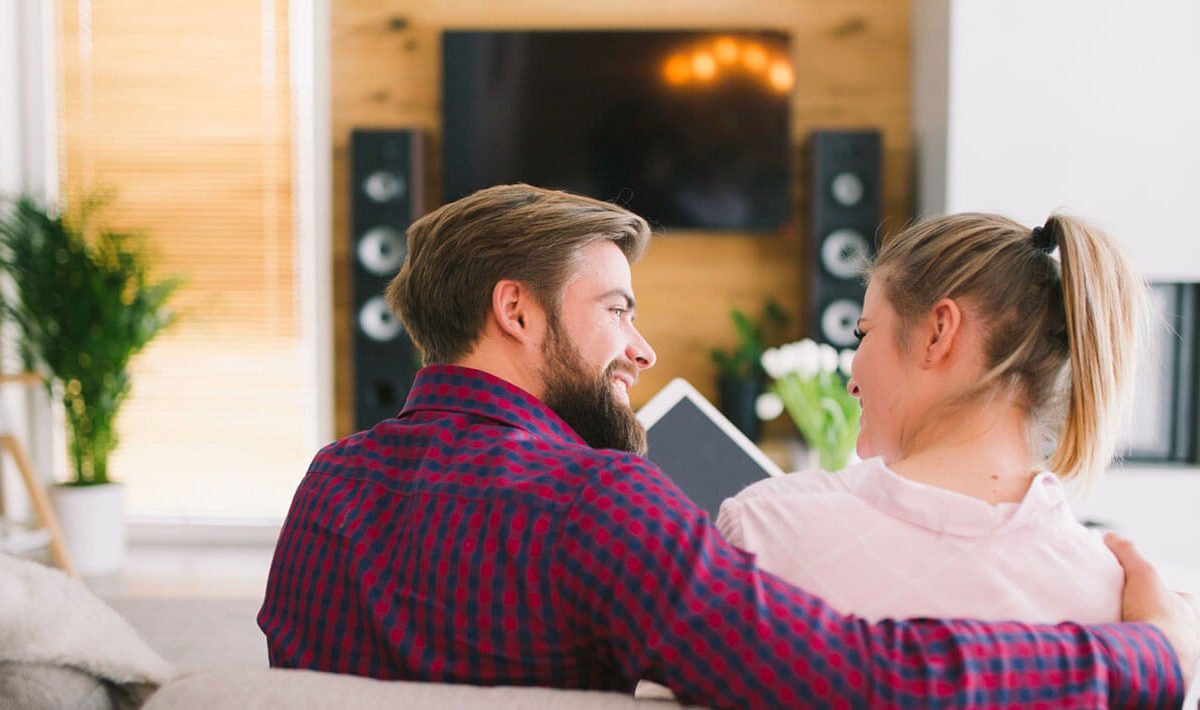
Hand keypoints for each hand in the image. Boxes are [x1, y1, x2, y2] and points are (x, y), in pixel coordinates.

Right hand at [1105, 532, 1198, 677]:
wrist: (1154, 658)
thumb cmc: (1156, 614)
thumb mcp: (1142, 573)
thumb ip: (1128, 553)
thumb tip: (1111, 536)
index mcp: (1188, 611)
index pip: (1180, 598)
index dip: (1161, 592)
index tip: (1142, 591)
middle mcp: (1189, 634)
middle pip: (1170, 622)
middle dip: (1152, 618)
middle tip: (1128, 613)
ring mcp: (1178, 655)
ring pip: (1161, 644)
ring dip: (1143, 640)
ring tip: (1119, 634)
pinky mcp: (1162, 672)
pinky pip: (1148, 662)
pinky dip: (1134, 656)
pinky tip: (1118, 652)